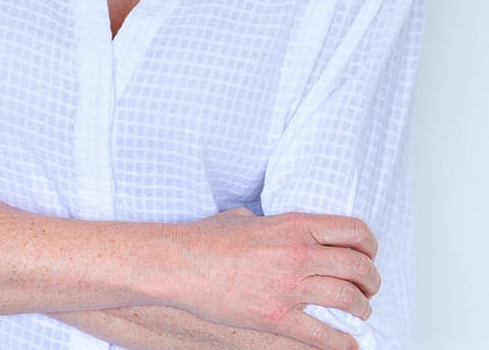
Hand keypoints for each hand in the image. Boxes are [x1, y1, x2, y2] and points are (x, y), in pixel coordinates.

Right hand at [171, 207, 378, 349]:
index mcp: (294, 224)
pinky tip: (348, 344)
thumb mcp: (246, 217)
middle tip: (368, 288)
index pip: (353, 231)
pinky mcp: (278, 316)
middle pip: (358, 266)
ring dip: (362, 309)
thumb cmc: (208, 239)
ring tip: (359, 312)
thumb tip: (281, 233)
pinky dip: (342, 343)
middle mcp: (299, 253)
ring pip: (349, 299)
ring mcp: (290, 286)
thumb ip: (273, 225)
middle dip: (371, 281)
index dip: (370, 245)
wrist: (183, 264)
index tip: (369, 254)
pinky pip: (324, 335)